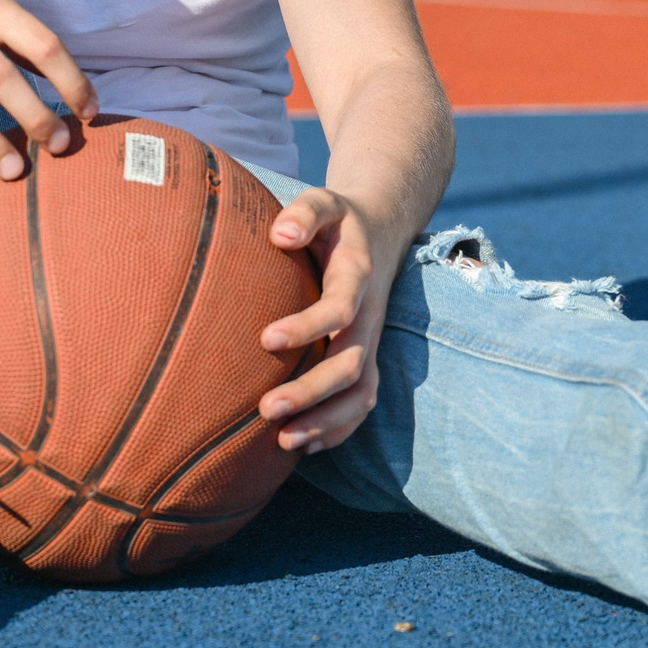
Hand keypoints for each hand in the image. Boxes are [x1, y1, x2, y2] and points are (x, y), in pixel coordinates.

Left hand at [256, 187, 398, 453]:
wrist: (382, 231)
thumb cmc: (339, 221)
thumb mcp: (324, 202)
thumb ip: (305, 212)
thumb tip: (281, 234)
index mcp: (357, 277)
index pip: (339, 309)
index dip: (308, 327)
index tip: (266, 339)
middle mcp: (369, 318)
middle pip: (350, 364)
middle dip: (311, 391)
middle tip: (266, 409)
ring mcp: (370, 343)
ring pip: (361, 394)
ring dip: (326, 422)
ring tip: (284, 441)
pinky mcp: (365, 359)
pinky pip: (362, 403)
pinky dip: (338, 430)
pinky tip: (302, 446)